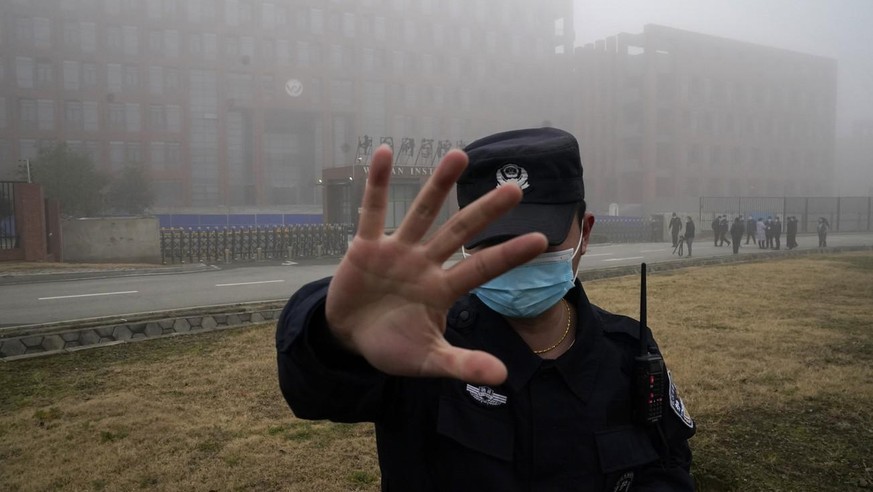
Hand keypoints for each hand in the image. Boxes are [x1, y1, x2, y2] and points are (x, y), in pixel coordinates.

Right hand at [326, 145, 546, 384]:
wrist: (349, 338)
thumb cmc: (392, 347)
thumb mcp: (427, 360)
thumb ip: (462, 365)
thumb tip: (503, 377)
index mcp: (443, 290)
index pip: (482, 269)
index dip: (508, 255)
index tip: (540, 239)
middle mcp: (425, 263)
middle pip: (460, 232)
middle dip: (486, 212)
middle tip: (516, 189)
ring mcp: (397, 251)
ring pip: (421, 212)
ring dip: (439, 185)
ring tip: (459, 155)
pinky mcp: (366, 246)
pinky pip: (371, 210)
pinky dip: (375, 183)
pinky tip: (382, 152)